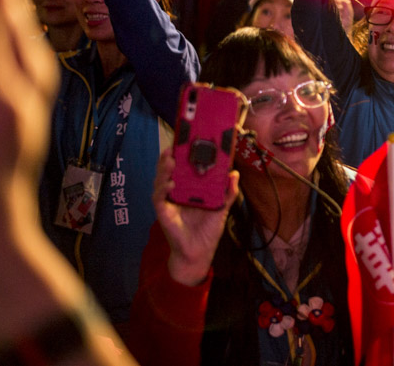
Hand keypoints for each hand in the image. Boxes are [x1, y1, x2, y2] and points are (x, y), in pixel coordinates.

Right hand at [153, 149, 238, 285]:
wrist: (199, 252)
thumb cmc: (208, 230)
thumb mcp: (222, 208)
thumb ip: (228, 192)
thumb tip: (234, 174)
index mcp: (189, 189)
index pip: (183, 167)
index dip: (182, 154)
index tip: (185, 140)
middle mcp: (176, 192)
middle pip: (168, 170)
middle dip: (169, 157)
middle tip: (174, 146)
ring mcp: (168, 202)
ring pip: (160, 181)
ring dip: (164, 170)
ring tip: (170, 160)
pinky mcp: (163, 213)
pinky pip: (159, 199)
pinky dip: (162, 190)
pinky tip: (169, 183)